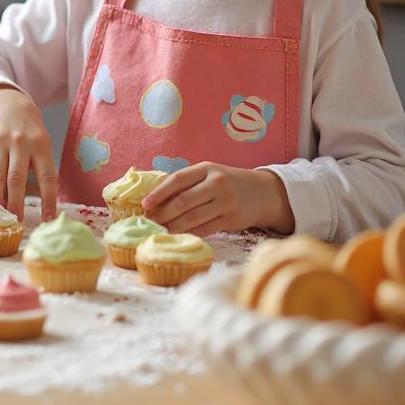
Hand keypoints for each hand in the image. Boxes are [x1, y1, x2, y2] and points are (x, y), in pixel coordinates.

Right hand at [0, 87, 57, 220]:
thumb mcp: (42, 145)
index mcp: (40, 146)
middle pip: (16, 178)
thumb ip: (41, 169)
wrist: (10, 105)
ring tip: (0, 213)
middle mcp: (20, 143)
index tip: (48, 218)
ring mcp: (0, 141)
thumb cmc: (30, 134)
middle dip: (16, 203)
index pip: (47, 176)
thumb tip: (42, 204)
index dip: (48, 199)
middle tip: (15, 221)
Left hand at [142, 163, 294, 236]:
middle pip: (184, 201)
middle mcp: (217, 183)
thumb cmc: (225, 183)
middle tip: (148, 222)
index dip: (159, 193)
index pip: (178, 179)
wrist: (260, 193)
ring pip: (193, 218)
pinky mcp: (232, 220)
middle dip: (163, 213)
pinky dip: (189, 233)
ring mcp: (226, 202)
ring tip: (159, 230)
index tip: (144, 204)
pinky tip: (177, 235)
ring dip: (173, 226)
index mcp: (206, 168)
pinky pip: (205, 229)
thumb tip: (153, 197)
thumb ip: (186, 182)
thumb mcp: (208, 174)